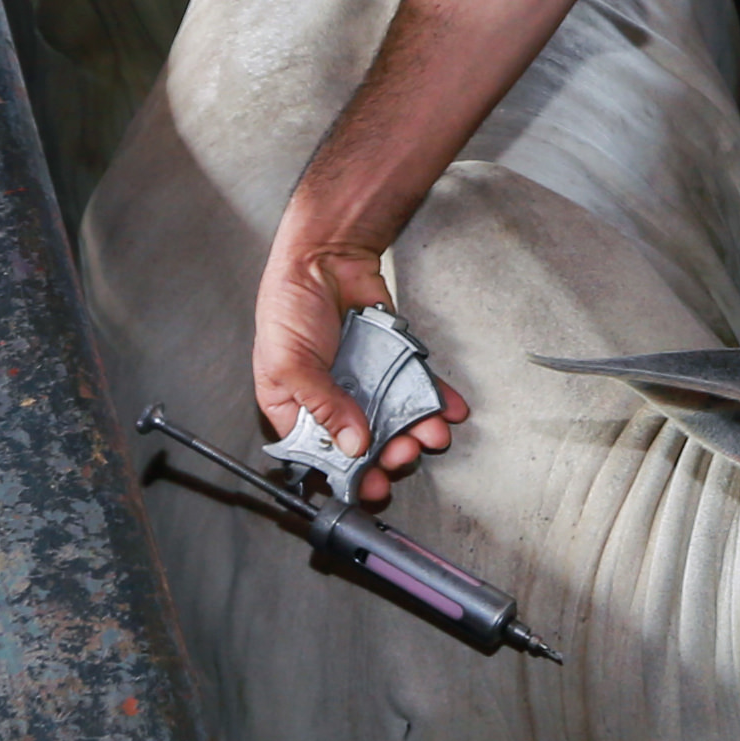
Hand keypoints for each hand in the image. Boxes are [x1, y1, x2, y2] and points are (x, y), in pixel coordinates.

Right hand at [252, 231, 468, 503]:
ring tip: (430, 436)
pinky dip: (436, 399)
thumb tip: (352, 444)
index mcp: (294, 406)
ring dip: (416, 431)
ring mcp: (363, 380)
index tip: (368, 486)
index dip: (344, 472)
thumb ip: (322, 406)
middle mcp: (332, 398)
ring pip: (395, 417)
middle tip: (401, 457)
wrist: (326, 255)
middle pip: (363, 441)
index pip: (319, 452)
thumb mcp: (290, 363)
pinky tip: (450, 411)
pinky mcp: (391, 360)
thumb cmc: (289, 304)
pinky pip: (416, 385)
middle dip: (386, 454)